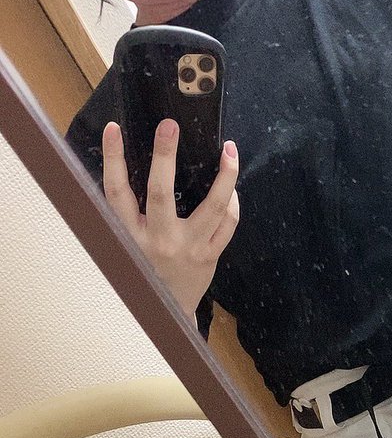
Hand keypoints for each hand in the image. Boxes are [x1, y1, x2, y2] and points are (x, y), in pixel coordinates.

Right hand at [101, 118, 239, 318]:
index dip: (113, 159)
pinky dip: (232, 203)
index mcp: (130, 235)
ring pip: (212, 207)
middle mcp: (158, 240)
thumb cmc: (145, 269)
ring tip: (229, 150)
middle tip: (170, 126)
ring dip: (224, 177)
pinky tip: (232, 187)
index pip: (117, 192)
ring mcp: (188, 248)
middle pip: (161, 192)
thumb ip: (129, 212)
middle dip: (165, 156)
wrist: (167, 311)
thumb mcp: (127, 244)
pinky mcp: (210, 256)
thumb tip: (134, 163)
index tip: (113, 129)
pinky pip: (227, 224)